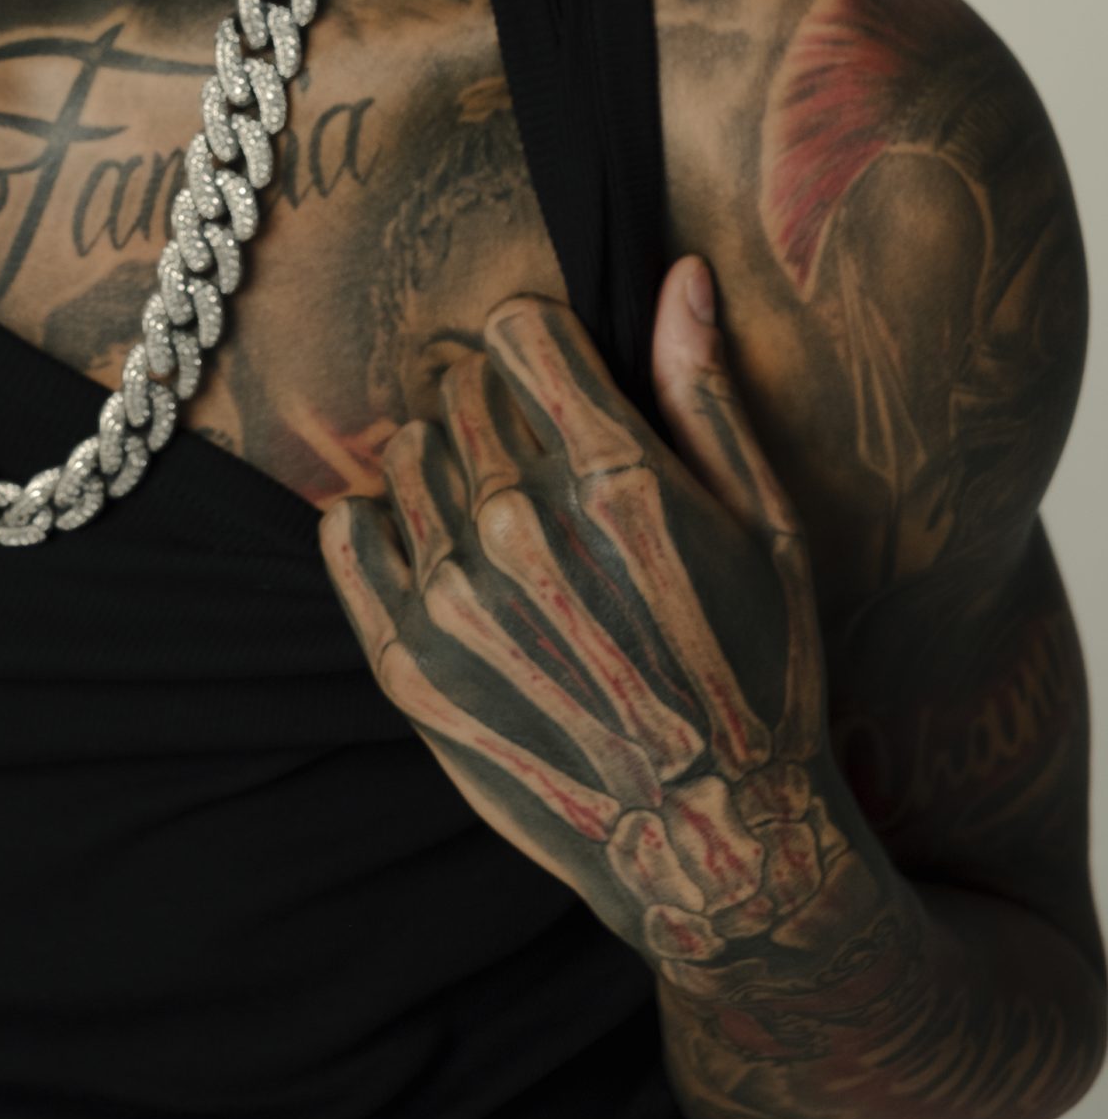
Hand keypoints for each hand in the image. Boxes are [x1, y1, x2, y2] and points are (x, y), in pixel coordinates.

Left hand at [319, 260, 880, 989]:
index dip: (543, 344)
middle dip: (498, 403)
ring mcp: (452, 598)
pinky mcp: (403, 662)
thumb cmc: (759, 674)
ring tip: (504, 522)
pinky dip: (383, 526)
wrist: (715, 846)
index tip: (563, 383)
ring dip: (446, 464)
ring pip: (406, 452)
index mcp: (613, 479)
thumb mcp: (770, 527)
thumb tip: (677, 272)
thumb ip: (706, 392)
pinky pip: (347, 531)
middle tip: (540, 463)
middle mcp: (519, 527)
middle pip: (458, 385)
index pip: (519, 327)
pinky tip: (439, 553)